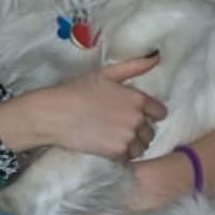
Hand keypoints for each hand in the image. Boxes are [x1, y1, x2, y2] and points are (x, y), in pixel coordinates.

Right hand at [28, 53, 166, 160]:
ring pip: (141, 147)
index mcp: (137, 99)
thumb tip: (157, 57)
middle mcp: (137, 119)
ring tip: (112, 136)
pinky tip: (106, 145)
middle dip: (139, 129)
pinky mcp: (117, 153)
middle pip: (150, 131)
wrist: (55, 113)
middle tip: (118, 125)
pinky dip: (120, 155)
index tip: (132, 113)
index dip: (149, 113)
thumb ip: (134, 66)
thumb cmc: (78, 90)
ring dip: (131, 144)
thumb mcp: (106, 73)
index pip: (160, 112)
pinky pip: (128, 158)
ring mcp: (128, 137)